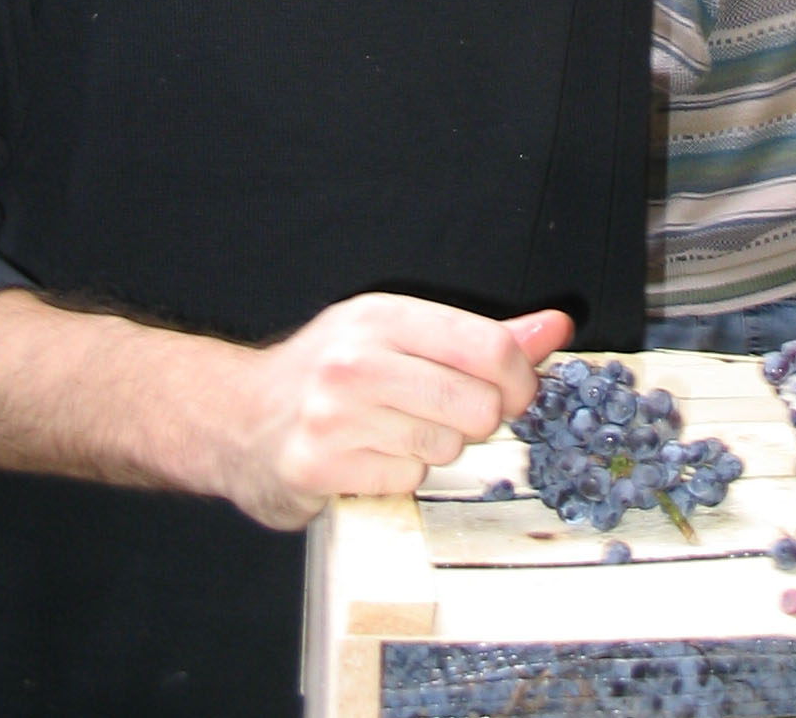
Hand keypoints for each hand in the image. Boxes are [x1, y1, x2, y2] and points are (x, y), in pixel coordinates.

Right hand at [214, 293, 572, 529]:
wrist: (237, 417)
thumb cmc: (332, 373)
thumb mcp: (402, 334)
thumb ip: (485, 335)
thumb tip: (557, 326)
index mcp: (383, 314)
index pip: (490, 347)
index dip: (519, 380)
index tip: (512, 393)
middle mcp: (356, 358)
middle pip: (478, 406)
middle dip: (473, 419)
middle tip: (440, 413)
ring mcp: (333, 414)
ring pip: (445, 448)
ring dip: (431, 449)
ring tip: (391, 431)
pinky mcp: (317, 466)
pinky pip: (406, 481)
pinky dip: (397, 476)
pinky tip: (365, 458)